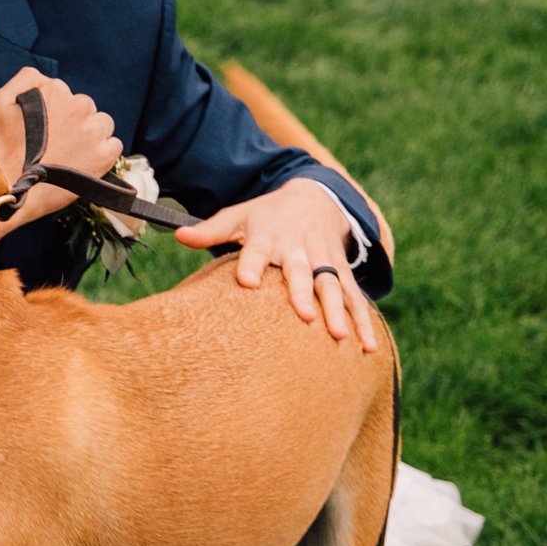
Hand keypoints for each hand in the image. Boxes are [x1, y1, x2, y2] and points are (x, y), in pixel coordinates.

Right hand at [0, 67, 119, 227]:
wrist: (10, 188)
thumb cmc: (2, 147)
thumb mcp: (0, 100)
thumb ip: (25, 79)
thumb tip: (46, 78)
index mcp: (57, 90)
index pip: (64, 94)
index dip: (54, 112)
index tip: (44, 128)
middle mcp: (79, 106)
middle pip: (85, 107)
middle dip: (73, 121)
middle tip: (56, 142)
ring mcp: (94, 131)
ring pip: (102, 124)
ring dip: (91, 134)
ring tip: (72, 152)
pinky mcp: (104, 156)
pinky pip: (114, 145)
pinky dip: (103, 152)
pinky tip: (85, 161)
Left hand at [176, 179, 378, 352]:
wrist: (314, 198)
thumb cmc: (267, 215)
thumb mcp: (239, 215)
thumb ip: (210, 229)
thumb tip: (179, 235)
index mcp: (268, 236)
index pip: (257, 250)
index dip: (252, 264)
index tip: (247, 282)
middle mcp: (298, 248)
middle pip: (301, 271)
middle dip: (303, 292)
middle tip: (304, 316)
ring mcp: (323, 260)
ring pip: (332, 285)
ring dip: (337, 310)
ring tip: (340, 337)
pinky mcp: (342, 272)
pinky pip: (354, 297)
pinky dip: (363, 321)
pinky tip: (367, 347)